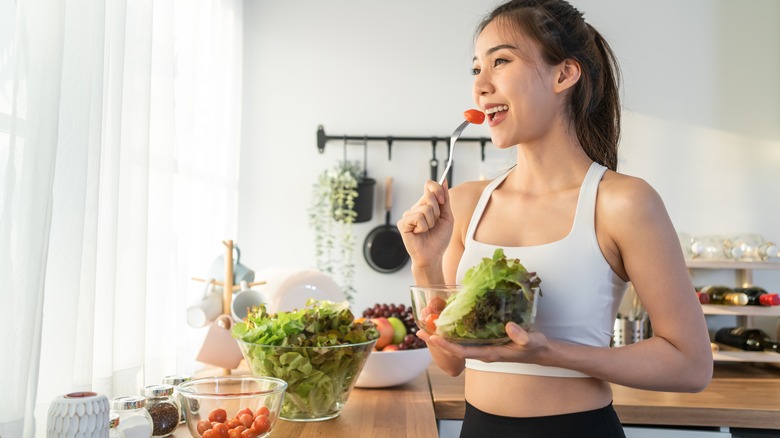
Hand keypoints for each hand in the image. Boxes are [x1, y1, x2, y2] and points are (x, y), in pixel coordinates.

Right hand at [396, 180, 453, 267]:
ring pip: (425, 209)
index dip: (437, 189)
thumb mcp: (447, 217)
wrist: (433, 255)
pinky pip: (418, 217)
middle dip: (437, 212)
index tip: (442, 201)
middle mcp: (415, 207)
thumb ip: (445, 200)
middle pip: (429, 196)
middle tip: (434, 224)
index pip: (429, 185)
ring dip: (431, 222)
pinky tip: (419, 233)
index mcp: (425, 204)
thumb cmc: (439, 238)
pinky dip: (423, 227)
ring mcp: (408, 215)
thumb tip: (444, 181)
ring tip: (427, 230)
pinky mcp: (403, 223)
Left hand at [424, 322, 551, 364]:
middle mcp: (482, 352)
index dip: (446, 345)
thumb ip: (521, 335)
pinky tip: (447, 323)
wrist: (538, 351)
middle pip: (454, 348)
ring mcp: (482, 348)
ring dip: (442, 336)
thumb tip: (509, 326)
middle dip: (437, 341)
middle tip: (419, 331)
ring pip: (458, 344)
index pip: (462, 352)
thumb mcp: (530, 340)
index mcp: (489, 354)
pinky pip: (465, 339)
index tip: (432, 337)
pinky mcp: (485, 342)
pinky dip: (453, 332)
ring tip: (426, 326)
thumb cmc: (534, 346)